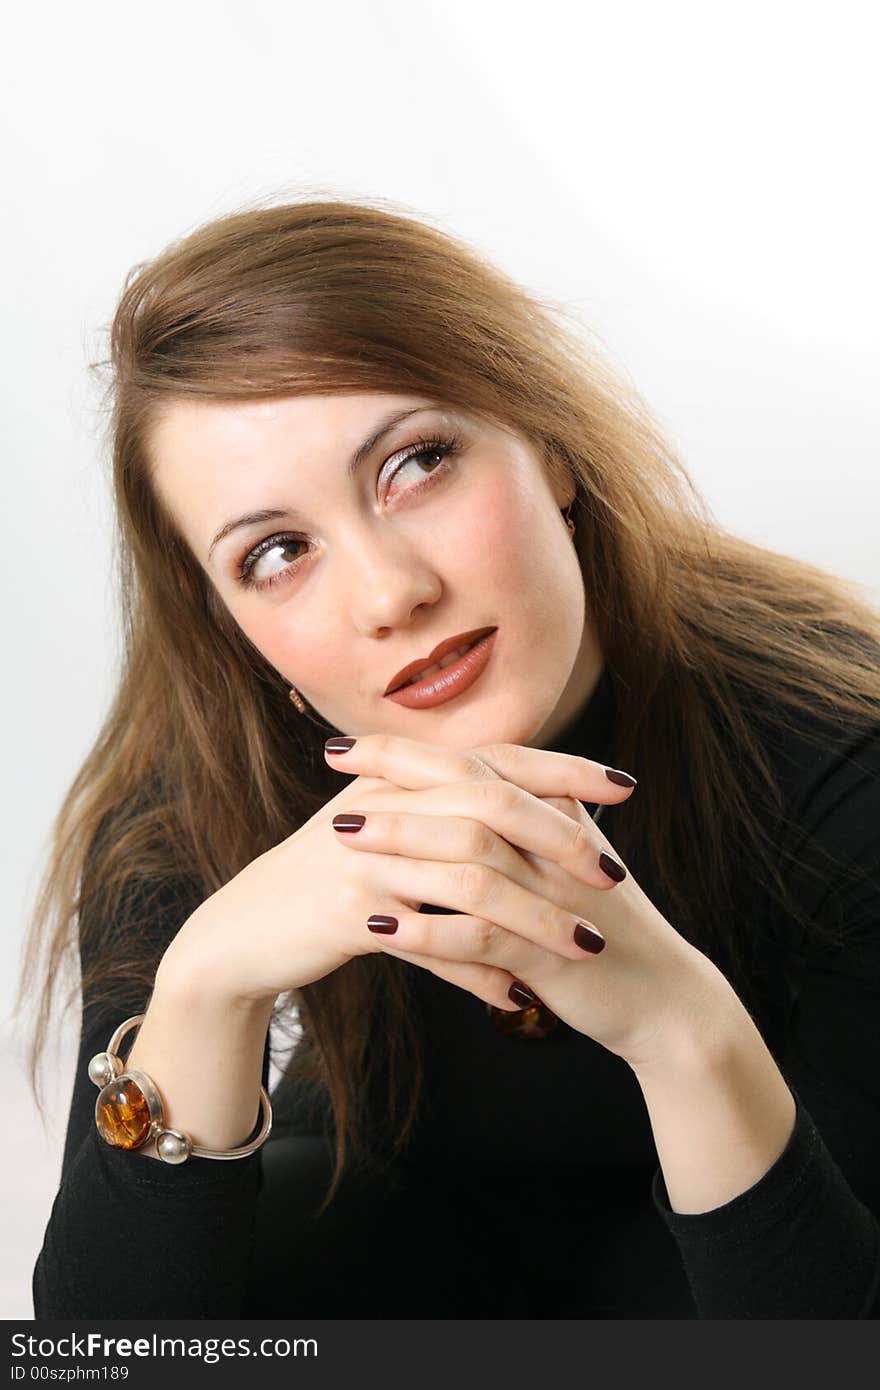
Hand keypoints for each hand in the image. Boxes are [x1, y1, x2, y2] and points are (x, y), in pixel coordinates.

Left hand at [325, 733, 717, 1072]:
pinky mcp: (554, 950)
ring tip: (343, 846)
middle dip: (394, 784)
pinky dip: (428, 930)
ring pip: (471, 855)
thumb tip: (442, 795)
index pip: (470, 764)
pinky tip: (380, 928)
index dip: (404, 753)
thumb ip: (513, 827)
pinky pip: (482, 934)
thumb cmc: (600, 930)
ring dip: (402, 848)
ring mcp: (556, 893)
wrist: (664, 999)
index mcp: (552, 814)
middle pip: (468, 792)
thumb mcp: (560, 866)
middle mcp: (555, 842)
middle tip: (329, 779)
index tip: (341, 747)